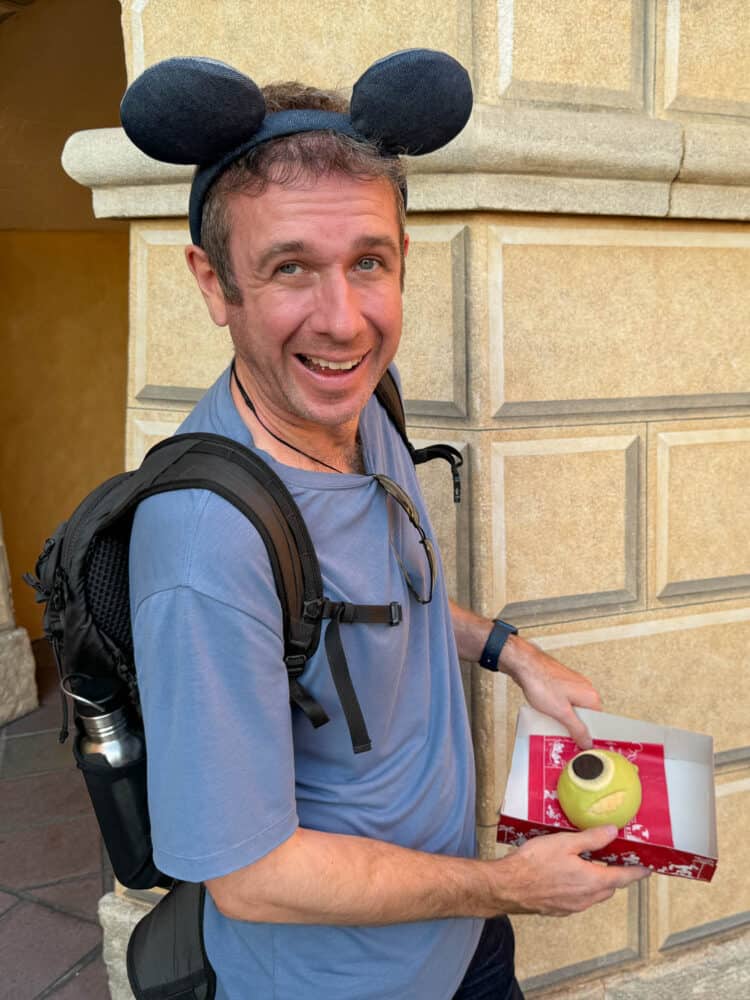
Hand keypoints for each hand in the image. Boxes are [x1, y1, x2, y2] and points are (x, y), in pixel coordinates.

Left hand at [499, 635, 600, 746]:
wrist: (524, 664)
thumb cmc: (541, 682)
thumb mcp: (561, 712)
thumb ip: (577, 729)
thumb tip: (588, 741)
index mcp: (590, 696)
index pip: (597, 722)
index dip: (587, 734)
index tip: (580, 744)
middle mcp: (585, 688)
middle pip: (584, 716)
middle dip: (574, 726)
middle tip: (564, 735)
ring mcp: (572, 684)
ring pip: (572, 709)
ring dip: (564, 718)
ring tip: (553, 723)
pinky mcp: (561, 683)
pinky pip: (563, 701)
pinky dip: (556, 709)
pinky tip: (547, 713)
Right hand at [499, 826, 649, 916]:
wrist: (509, 887)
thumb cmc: (534, 863)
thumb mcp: (564, 843)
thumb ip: (591, 839)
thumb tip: (612, 832)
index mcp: (592, 880)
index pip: (623, 878)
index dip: (636, 872)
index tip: (646, 869)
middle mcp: (586, 897)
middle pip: (609, 887)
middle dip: (614, 875)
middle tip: (614, 859)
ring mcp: (573, 906)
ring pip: (594, 894)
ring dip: (597, 882)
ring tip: (589, 864)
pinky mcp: (560, 909)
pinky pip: (579, 898)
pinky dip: (581, 888)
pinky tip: (568, 875)